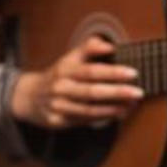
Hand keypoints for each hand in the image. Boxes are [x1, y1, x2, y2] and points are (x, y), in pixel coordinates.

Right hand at [10, 36, 143, 128]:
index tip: (132, 72)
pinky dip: (102, 118)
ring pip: (88, 109)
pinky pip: (83, 121)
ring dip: (112, 108)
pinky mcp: (57, 121)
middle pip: (91, 91)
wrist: (29, 96)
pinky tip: (118, 113)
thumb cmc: (58, 75)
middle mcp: (60, 86)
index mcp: (64, 68)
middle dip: (117, 92)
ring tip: (131, 104)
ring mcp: (58, 105)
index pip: (91, 70)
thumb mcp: (69, 58)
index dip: (112, 71)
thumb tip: (109, 45)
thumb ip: (88, 48)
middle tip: (138, 91)